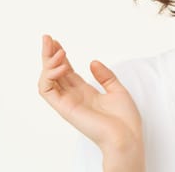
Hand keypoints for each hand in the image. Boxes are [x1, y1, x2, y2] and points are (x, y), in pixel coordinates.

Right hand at [38, 35, 143, 171]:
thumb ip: (105, 76)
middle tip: (47, 37)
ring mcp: (67, 102)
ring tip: (58, 50)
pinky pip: (47, 91)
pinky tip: (60, 65)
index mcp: (85, 93)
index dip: (61, 56)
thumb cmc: (125, 119)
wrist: (127, 137)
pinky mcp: (64, 108)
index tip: (57, 41)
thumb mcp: (117, 90)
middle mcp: (74, 97)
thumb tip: (92, 62)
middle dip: (49, 54)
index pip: (67, 71)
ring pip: (46, 80)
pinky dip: (49, 76)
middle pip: (54, 72)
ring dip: (48, 63)